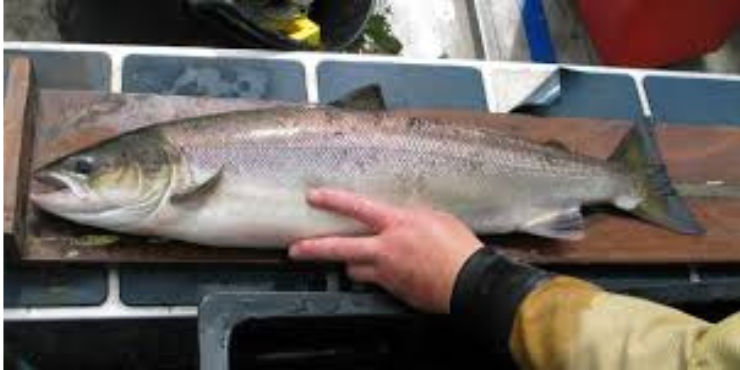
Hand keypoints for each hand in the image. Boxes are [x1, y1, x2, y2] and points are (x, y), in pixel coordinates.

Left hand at [289, 189, 482, 312]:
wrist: (469, 282)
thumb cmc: (459, 247)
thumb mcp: (435, 218)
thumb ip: (409, 218)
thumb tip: (399, 219)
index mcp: (397, 224)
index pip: (357, 208)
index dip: (333, 200)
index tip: (313, 197)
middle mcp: (386, 248)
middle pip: (340, 248)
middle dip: (313, 248)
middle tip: (294, 249)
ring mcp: (387, 272)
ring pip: (354, 269)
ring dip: (353, 264)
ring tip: (357, 260)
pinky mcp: (393, 290)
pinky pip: (375, 282)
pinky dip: (375, 277)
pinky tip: (389, 273)